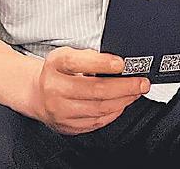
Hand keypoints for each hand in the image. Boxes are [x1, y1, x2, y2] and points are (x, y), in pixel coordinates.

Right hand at [32, 47, 149, 134]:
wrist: (37, 94)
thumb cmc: (58, 72)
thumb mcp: (67, 54)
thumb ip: (89, 55)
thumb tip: (117, 62)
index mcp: (55, 64)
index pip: (78, 63)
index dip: (102, 63)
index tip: (121, 64)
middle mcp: (55, 88)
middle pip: (95, 90)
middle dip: (124, 86)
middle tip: (142, 83)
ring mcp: (60, 110)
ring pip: (98, 108)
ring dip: (123, 100)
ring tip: (136, 92)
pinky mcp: (66, 126)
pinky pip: (95, 122)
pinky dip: (113, 113)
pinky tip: (122, 104)